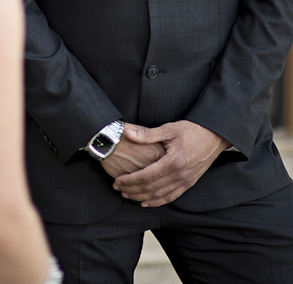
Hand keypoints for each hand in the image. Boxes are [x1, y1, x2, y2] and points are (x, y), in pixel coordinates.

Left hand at [112, 120, 227, 206]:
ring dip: (142, 198)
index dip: (130, 180)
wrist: (214, 136)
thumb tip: (127, 132)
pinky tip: (147, 202)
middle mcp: (179, 175)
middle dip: (132, 190)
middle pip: (151, 188)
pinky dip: (157, 201)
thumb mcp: (168, 129)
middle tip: (117, 189)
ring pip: (160, 196)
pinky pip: (171, 196)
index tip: (117, 180)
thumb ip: (147, 134)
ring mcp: (186, 181)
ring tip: (127, 196)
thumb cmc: (191, 130)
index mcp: (173, 162)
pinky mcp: (189, 183)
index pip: (146, 176)